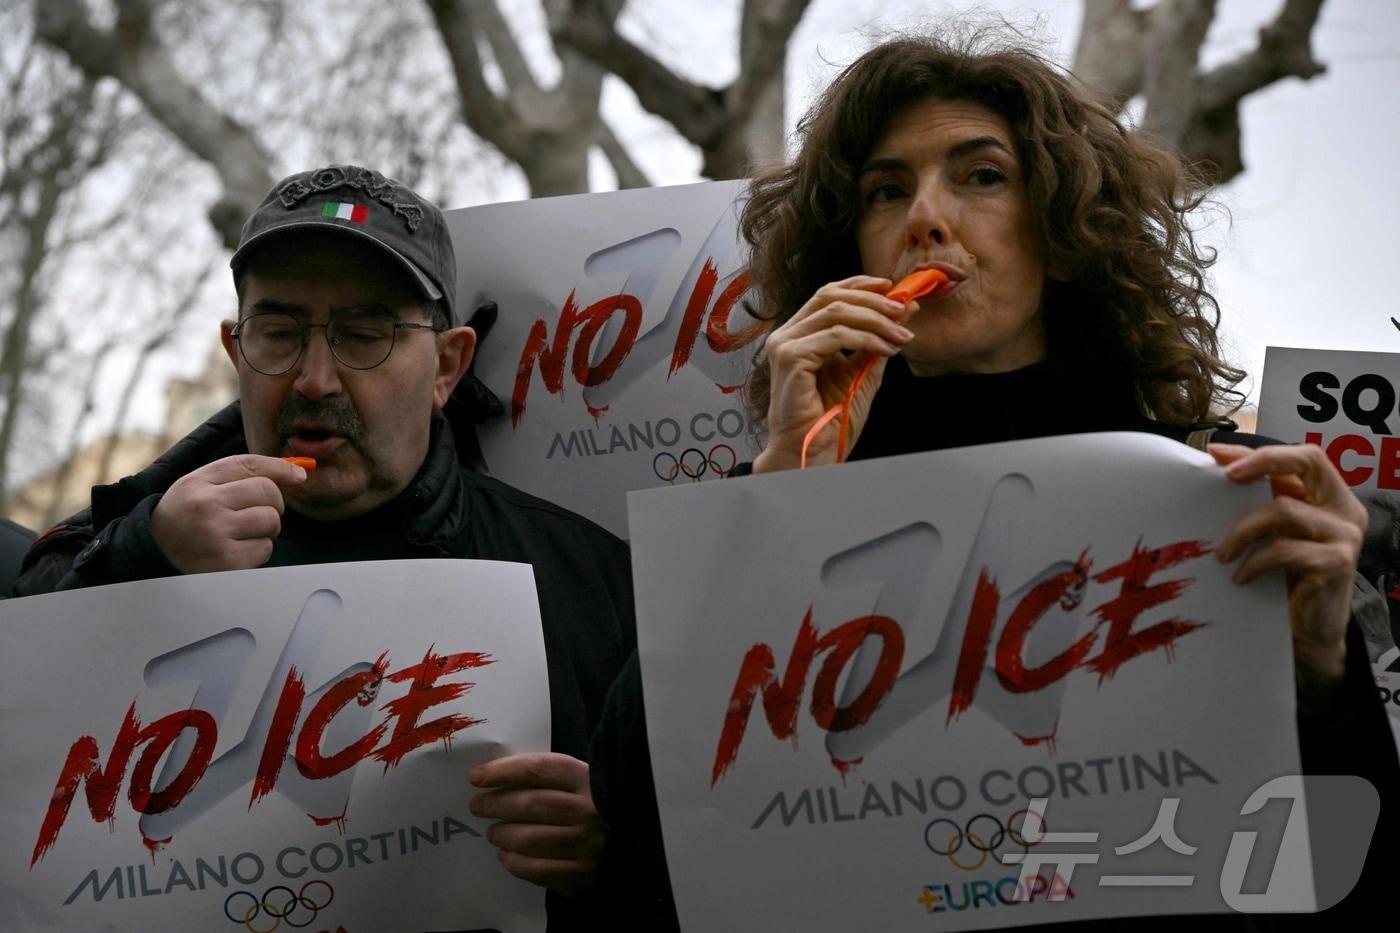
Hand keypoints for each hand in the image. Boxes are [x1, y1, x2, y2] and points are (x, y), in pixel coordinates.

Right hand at [151, 455, 307, 573]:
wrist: (155, 553)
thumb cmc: (186, 516)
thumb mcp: (200, 486)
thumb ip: (241, 474)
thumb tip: (297, 472)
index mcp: (199, 482)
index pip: (250, 464)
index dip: (281, 468)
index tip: (299, 475)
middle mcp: (206, 505)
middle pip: (268, 492)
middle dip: (273, 503)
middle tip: (259, 512)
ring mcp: (215, 534)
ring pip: (271, 521)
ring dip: (266, 529)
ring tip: (244, 532)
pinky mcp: (226, 561)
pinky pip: (264, 549)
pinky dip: (258, 551)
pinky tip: (237, 550)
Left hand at [469, 752, 604, 894]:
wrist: (630, 842)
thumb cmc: (595, 807)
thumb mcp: (582, 782)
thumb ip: (547, 778)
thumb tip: (494, 777)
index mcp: (588, 780)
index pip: (539, 769)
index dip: (504, 771)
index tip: (477, 776)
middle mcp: (590, 810)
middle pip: (531, 804)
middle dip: (496, 804)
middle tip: (477, 806)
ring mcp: (587, 844)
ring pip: (530, 839)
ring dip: (502, 835)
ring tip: (493, 832)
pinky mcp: (582, 874)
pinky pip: (537, 870)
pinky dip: (514, 862)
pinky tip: (506, 855)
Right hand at [753, 276, 913, 471]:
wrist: (814, 451)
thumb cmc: (832, 419)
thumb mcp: (862, 372)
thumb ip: (877, 341)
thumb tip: (905, 310)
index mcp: (800, 335)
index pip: (827, 294)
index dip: (860, 285)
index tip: (892, 287)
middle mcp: (788, 335)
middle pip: (831, 296)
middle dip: (872, 300)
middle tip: (903, 310)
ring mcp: (785, 344)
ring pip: (836, 312)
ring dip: (876, 320)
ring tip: (901, 335)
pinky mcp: (790, 357)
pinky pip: (835, 336)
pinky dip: (866, 339)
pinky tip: (886, 349)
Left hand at [1209, 443, 1366, 699]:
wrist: (1311, 631)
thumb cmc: (1288, 578)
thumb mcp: (1277, 533)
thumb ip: (1262, 499)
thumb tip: (1216, 458)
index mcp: (1332, 496)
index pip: (1304, 456)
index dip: (1261, 452)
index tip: (1217, 455)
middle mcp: (1346, 510)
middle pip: (1308, 462)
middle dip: (1262, 462)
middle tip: (1225, 478)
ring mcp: (1345, 535)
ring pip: (1283, 509)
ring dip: (1242, 530)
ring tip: (1222, 554)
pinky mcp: (1336, 563)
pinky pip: (1282, 550)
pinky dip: (1253, 562)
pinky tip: (1240, 577)